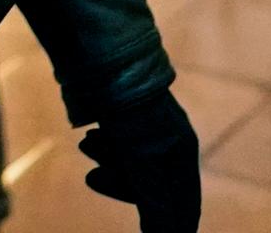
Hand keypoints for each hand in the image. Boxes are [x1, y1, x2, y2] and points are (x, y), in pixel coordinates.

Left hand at [79, 88, 200, 232]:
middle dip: (124, 186)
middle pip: (153, 187)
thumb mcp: (140, 158)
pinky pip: (119, 147)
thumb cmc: (126, 109)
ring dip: (109, 164)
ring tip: (87, 145)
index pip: (184, 206)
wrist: (101, 55)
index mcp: (183, 151)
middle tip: (93, 179)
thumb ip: (153, 201)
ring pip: (132, 166)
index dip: (170, 225)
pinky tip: (88, 137)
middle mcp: (170, 141)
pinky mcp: (126, 117)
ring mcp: (148, 129)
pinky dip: (104, 148)